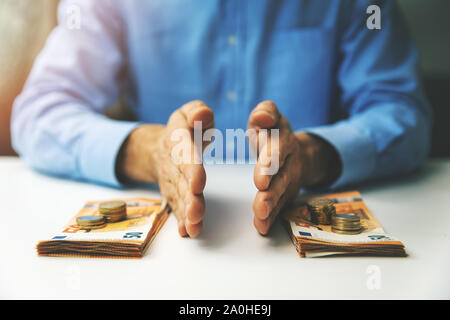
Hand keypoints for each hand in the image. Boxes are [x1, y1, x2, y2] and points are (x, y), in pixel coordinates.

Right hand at [117, 100, 213, 237]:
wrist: (158, 147)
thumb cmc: (183, 128)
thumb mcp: (188, 112)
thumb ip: (197, 111)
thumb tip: (202, 115)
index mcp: (177, 140)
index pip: (184, 154)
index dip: (190, 169)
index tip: (198, 184)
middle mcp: (171, 162)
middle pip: (179, 181)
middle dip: (188, 198)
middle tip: (196, 213)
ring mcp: (170, 180)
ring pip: (178, 197)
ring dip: (185, 213)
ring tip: (194, 227)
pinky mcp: (172, 193)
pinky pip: (176, 207)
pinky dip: (181, 220)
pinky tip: (188, 232)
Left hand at [248, 101, 340, 234]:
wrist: (293, 149)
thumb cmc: (272, 131)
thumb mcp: (269, 115)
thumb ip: (265, 113)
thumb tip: (262, 117)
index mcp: (283, 139)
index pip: (278, 150)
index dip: (270, 162)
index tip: (260, 178)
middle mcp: (290, 161)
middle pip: (282, 176)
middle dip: (272, 190)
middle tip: (261, 202)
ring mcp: (290, 180)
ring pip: (282, 194)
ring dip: (271, 206)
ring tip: (260, 216)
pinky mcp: (286, 194)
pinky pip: (280, 207)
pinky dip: (272, 218)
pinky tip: (262, 227)